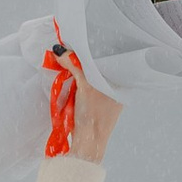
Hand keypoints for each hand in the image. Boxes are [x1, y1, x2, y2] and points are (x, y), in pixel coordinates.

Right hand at [51, 43, 121, 161]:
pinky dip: (78, 78)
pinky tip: (70, 72)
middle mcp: (116, 89)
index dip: (99, 48)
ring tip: (70, 56)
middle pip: (100, 67)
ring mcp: (106, 97)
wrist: (87, 143)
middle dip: (86, 58)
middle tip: (73, 45)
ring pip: (93, 75)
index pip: (112, 59)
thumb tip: (60, 50)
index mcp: (121, 84)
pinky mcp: (95, 104)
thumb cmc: (92, 116)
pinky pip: (87, 84)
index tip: (85, 38)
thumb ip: (74, 65)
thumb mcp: (83, 86)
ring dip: (80, 68)